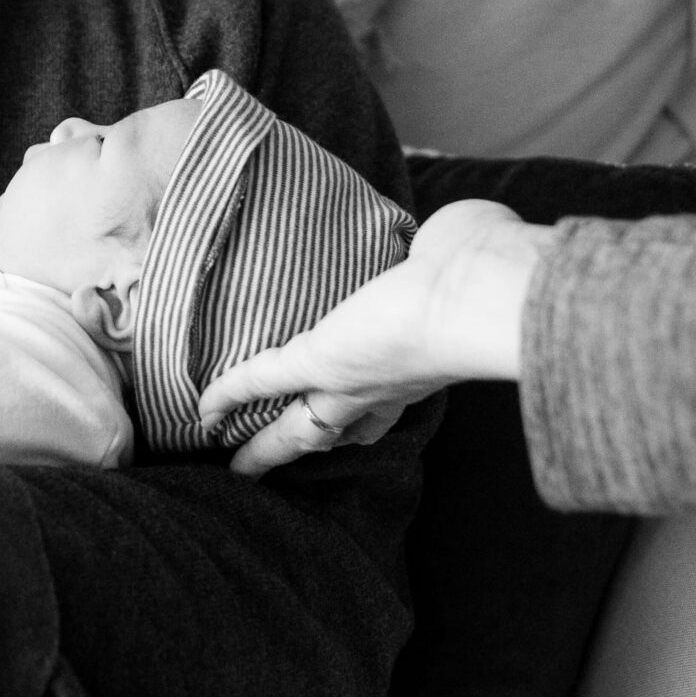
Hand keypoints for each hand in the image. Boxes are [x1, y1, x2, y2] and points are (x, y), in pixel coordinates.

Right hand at [198, 198, 548, 475]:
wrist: (489, 290)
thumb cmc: (492, 267)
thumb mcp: (464, 255)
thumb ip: (449, 248)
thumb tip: (452, 231)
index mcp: (419, 365)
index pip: (383, 405)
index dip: (363, 422)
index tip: (350, 429)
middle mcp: (384, 384)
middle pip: (335, 432)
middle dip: (304, 447)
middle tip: (271, 465)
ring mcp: (351, 378)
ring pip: (298, 427)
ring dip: (264, 449)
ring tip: (232, 465)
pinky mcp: (321, 361)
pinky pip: (264, 380)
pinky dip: (231, 395)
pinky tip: (204, 413)